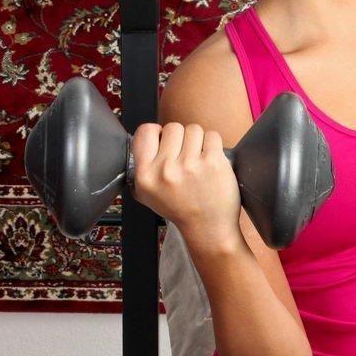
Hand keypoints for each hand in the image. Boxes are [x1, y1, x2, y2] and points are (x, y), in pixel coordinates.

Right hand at [131, 121, 241, 245]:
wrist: (207, 228)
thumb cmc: (180, 209)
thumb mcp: (147, 194)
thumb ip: (141, 167)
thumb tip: (144, 137)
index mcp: (146, 176)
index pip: (145, 132)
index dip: (157, 132)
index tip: (165, 141)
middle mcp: (165, 170)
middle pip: (173, 127)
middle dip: (181, 138)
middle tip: (186, 156)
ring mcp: (190, 165)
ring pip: (194, 129)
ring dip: (198, 141)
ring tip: (199, 160)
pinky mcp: (213, 163)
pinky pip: (212, 136)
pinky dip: (214, 146)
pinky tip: (211, 161)